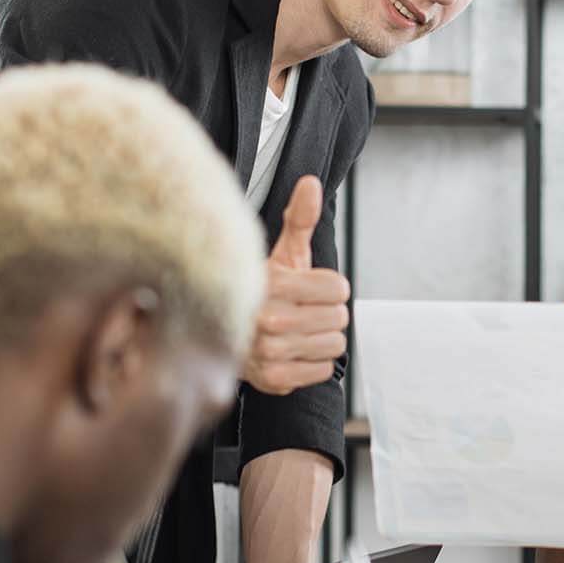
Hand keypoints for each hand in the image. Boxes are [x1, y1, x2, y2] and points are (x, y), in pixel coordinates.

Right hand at [244, 176, 351, 395]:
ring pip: (335, 344)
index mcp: (272, 284)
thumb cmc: (262, 290)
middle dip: (327, 313)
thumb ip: (299, 220)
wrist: (224, 333)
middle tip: (302, 311)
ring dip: (321, 338)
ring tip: (297, 331)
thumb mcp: (280, 253)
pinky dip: (313, 363)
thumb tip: (312, 182)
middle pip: (339, 318)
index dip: (330, 288)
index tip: (310, 289)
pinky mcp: (273, 379)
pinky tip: (292, 352)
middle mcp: (268, 319)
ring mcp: (270, 352)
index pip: (338, 290)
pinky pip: (323, 370)